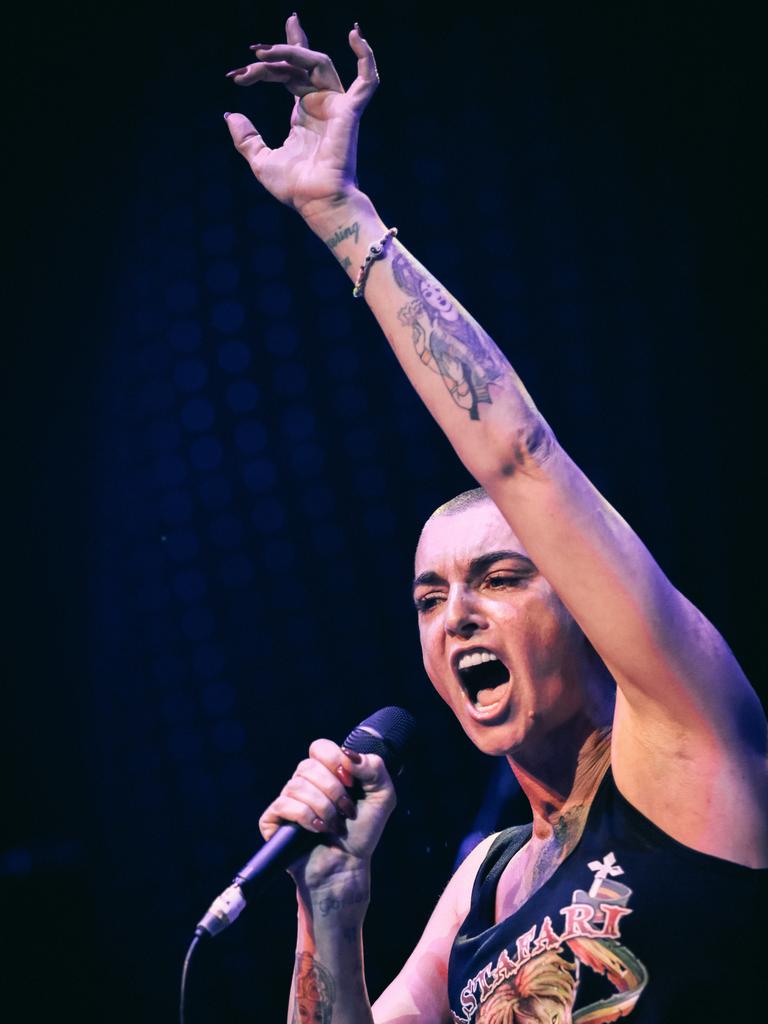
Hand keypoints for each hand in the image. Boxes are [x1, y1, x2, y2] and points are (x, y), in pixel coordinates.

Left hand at [224, 14, 377, 222]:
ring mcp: (336, 107)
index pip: (290, 74)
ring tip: (263, 54)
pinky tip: (355, 33)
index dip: (270, 61)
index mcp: (303, 114)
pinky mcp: (349, 111)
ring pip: (319, 63)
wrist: (315, 202)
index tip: (243, 66)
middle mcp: (321, 105)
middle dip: (276, 53)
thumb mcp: (260, 160)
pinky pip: (367, 80)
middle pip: (300, 64)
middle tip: (252, 52)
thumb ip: (246, 138)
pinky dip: (366, 56)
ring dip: (293, 52)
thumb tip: (231, 114)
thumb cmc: (294, 188)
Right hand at [259, 738, 396, 893]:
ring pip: (297, 786)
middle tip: (346, 810)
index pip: (320, 747)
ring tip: (334, 825)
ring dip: (323, 808)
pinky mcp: (273, 819)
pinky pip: (283, 804)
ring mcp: (287, 800)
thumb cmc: (362, 831)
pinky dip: (305, 817)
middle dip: (333, 791)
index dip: (335, 760)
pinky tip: (317, 829)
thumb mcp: (382, 796)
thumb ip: (374, 767)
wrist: (347, 866)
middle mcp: (304, 782)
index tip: (350, 782)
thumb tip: (348, 754)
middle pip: (308, 766)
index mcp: (326, 771)